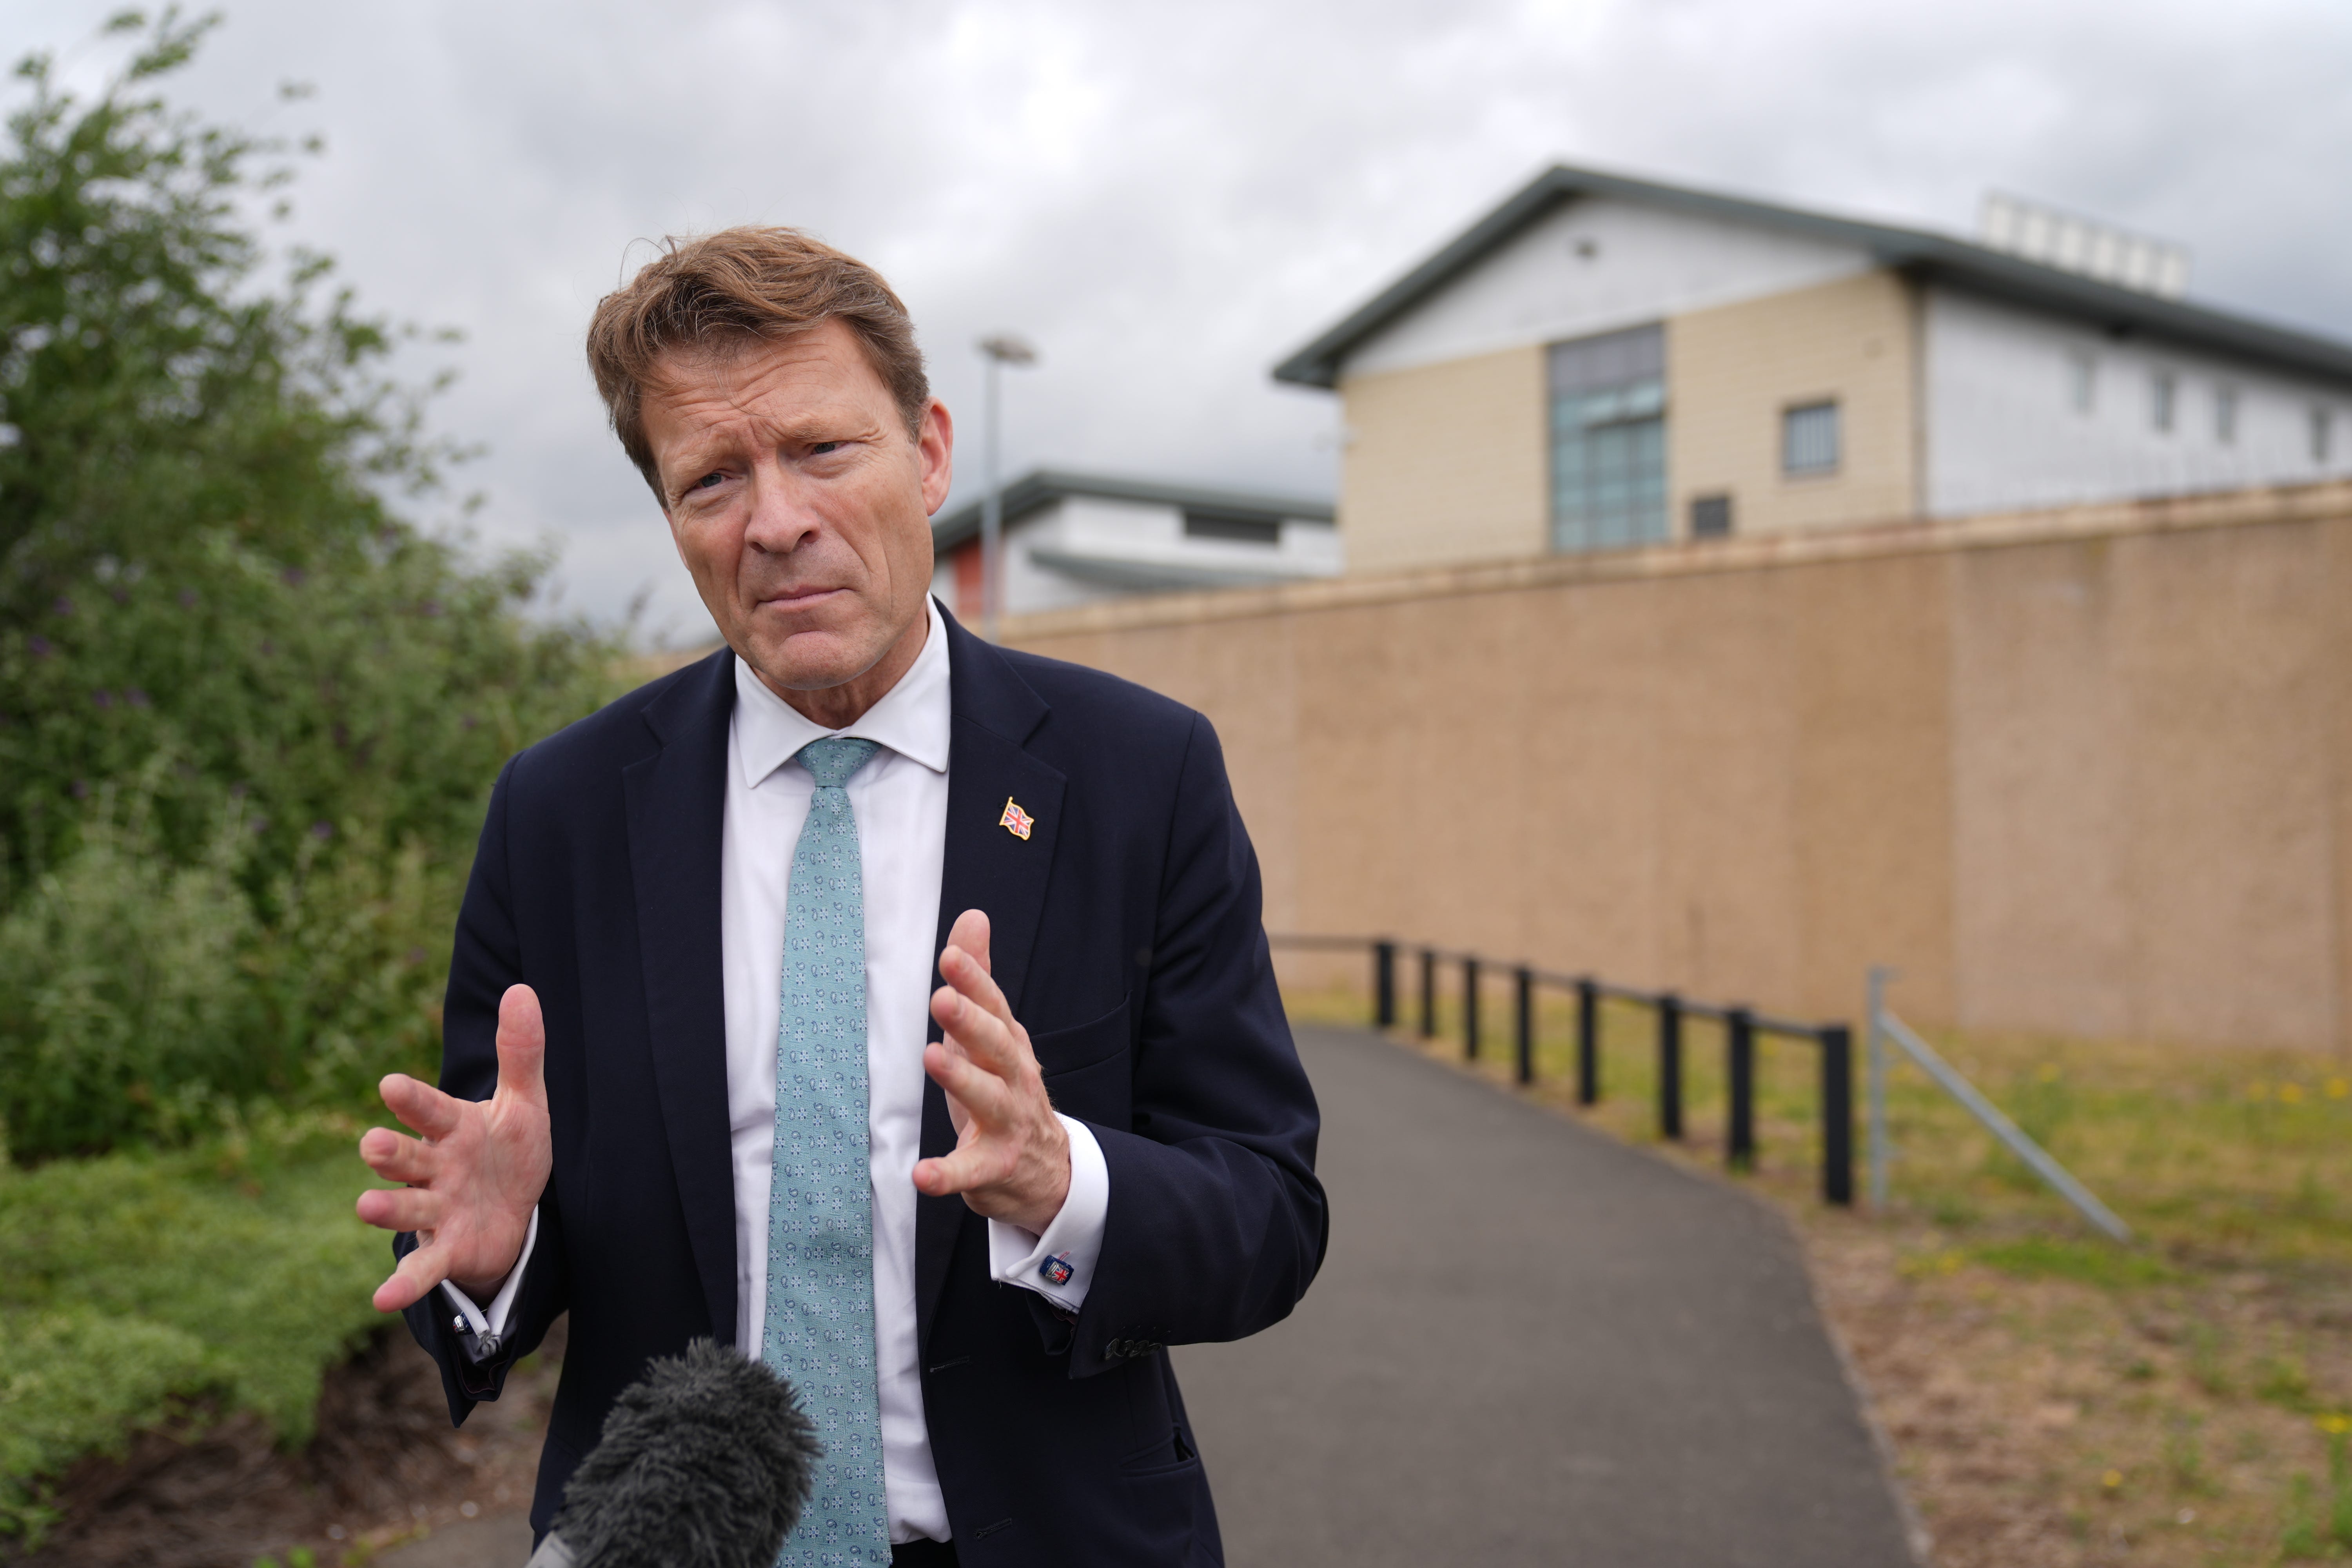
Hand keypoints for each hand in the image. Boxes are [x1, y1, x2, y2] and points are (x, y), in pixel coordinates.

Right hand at [355, 984, 552, 1311]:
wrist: (514, 1211)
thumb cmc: (509, 1150)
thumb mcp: (525, 1103)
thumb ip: (520, 1052)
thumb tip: (523, 989)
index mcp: (452, 1128)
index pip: (430, 1109)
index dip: (411, 1099)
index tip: (391, 1084)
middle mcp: (434, 1168)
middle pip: (407, 1157)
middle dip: (390, 1152)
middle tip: (371, 1144)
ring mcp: (436, 1210)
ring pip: (407, 1208)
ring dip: (386, 1208)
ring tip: (364, 1206)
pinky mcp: (446, 1250)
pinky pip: (421, 1269)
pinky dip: (403, 1283)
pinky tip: (381, 1299)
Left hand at [914, 909, 1070, 1232]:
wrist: (1047, 1169)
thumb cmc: (1006, 1090)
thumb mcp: (992, 1034)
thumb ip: (979, 980)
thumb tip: (973, 917)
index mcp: (1008, 1044)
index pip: (994, 1007)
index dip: (975, 980)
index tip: (950, 956)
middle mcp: (1015, 1079)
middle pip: (996, 1046)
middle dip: (971, 1021)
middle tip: (941, 998)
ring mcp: (1008, 1123)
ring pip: (988, 1099)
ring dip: (962, 1079)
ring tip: (932, 1057)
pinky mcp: (995, 1166)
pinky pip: (970, 1170)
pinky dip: (948, 1174)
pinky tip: (922, 1174)